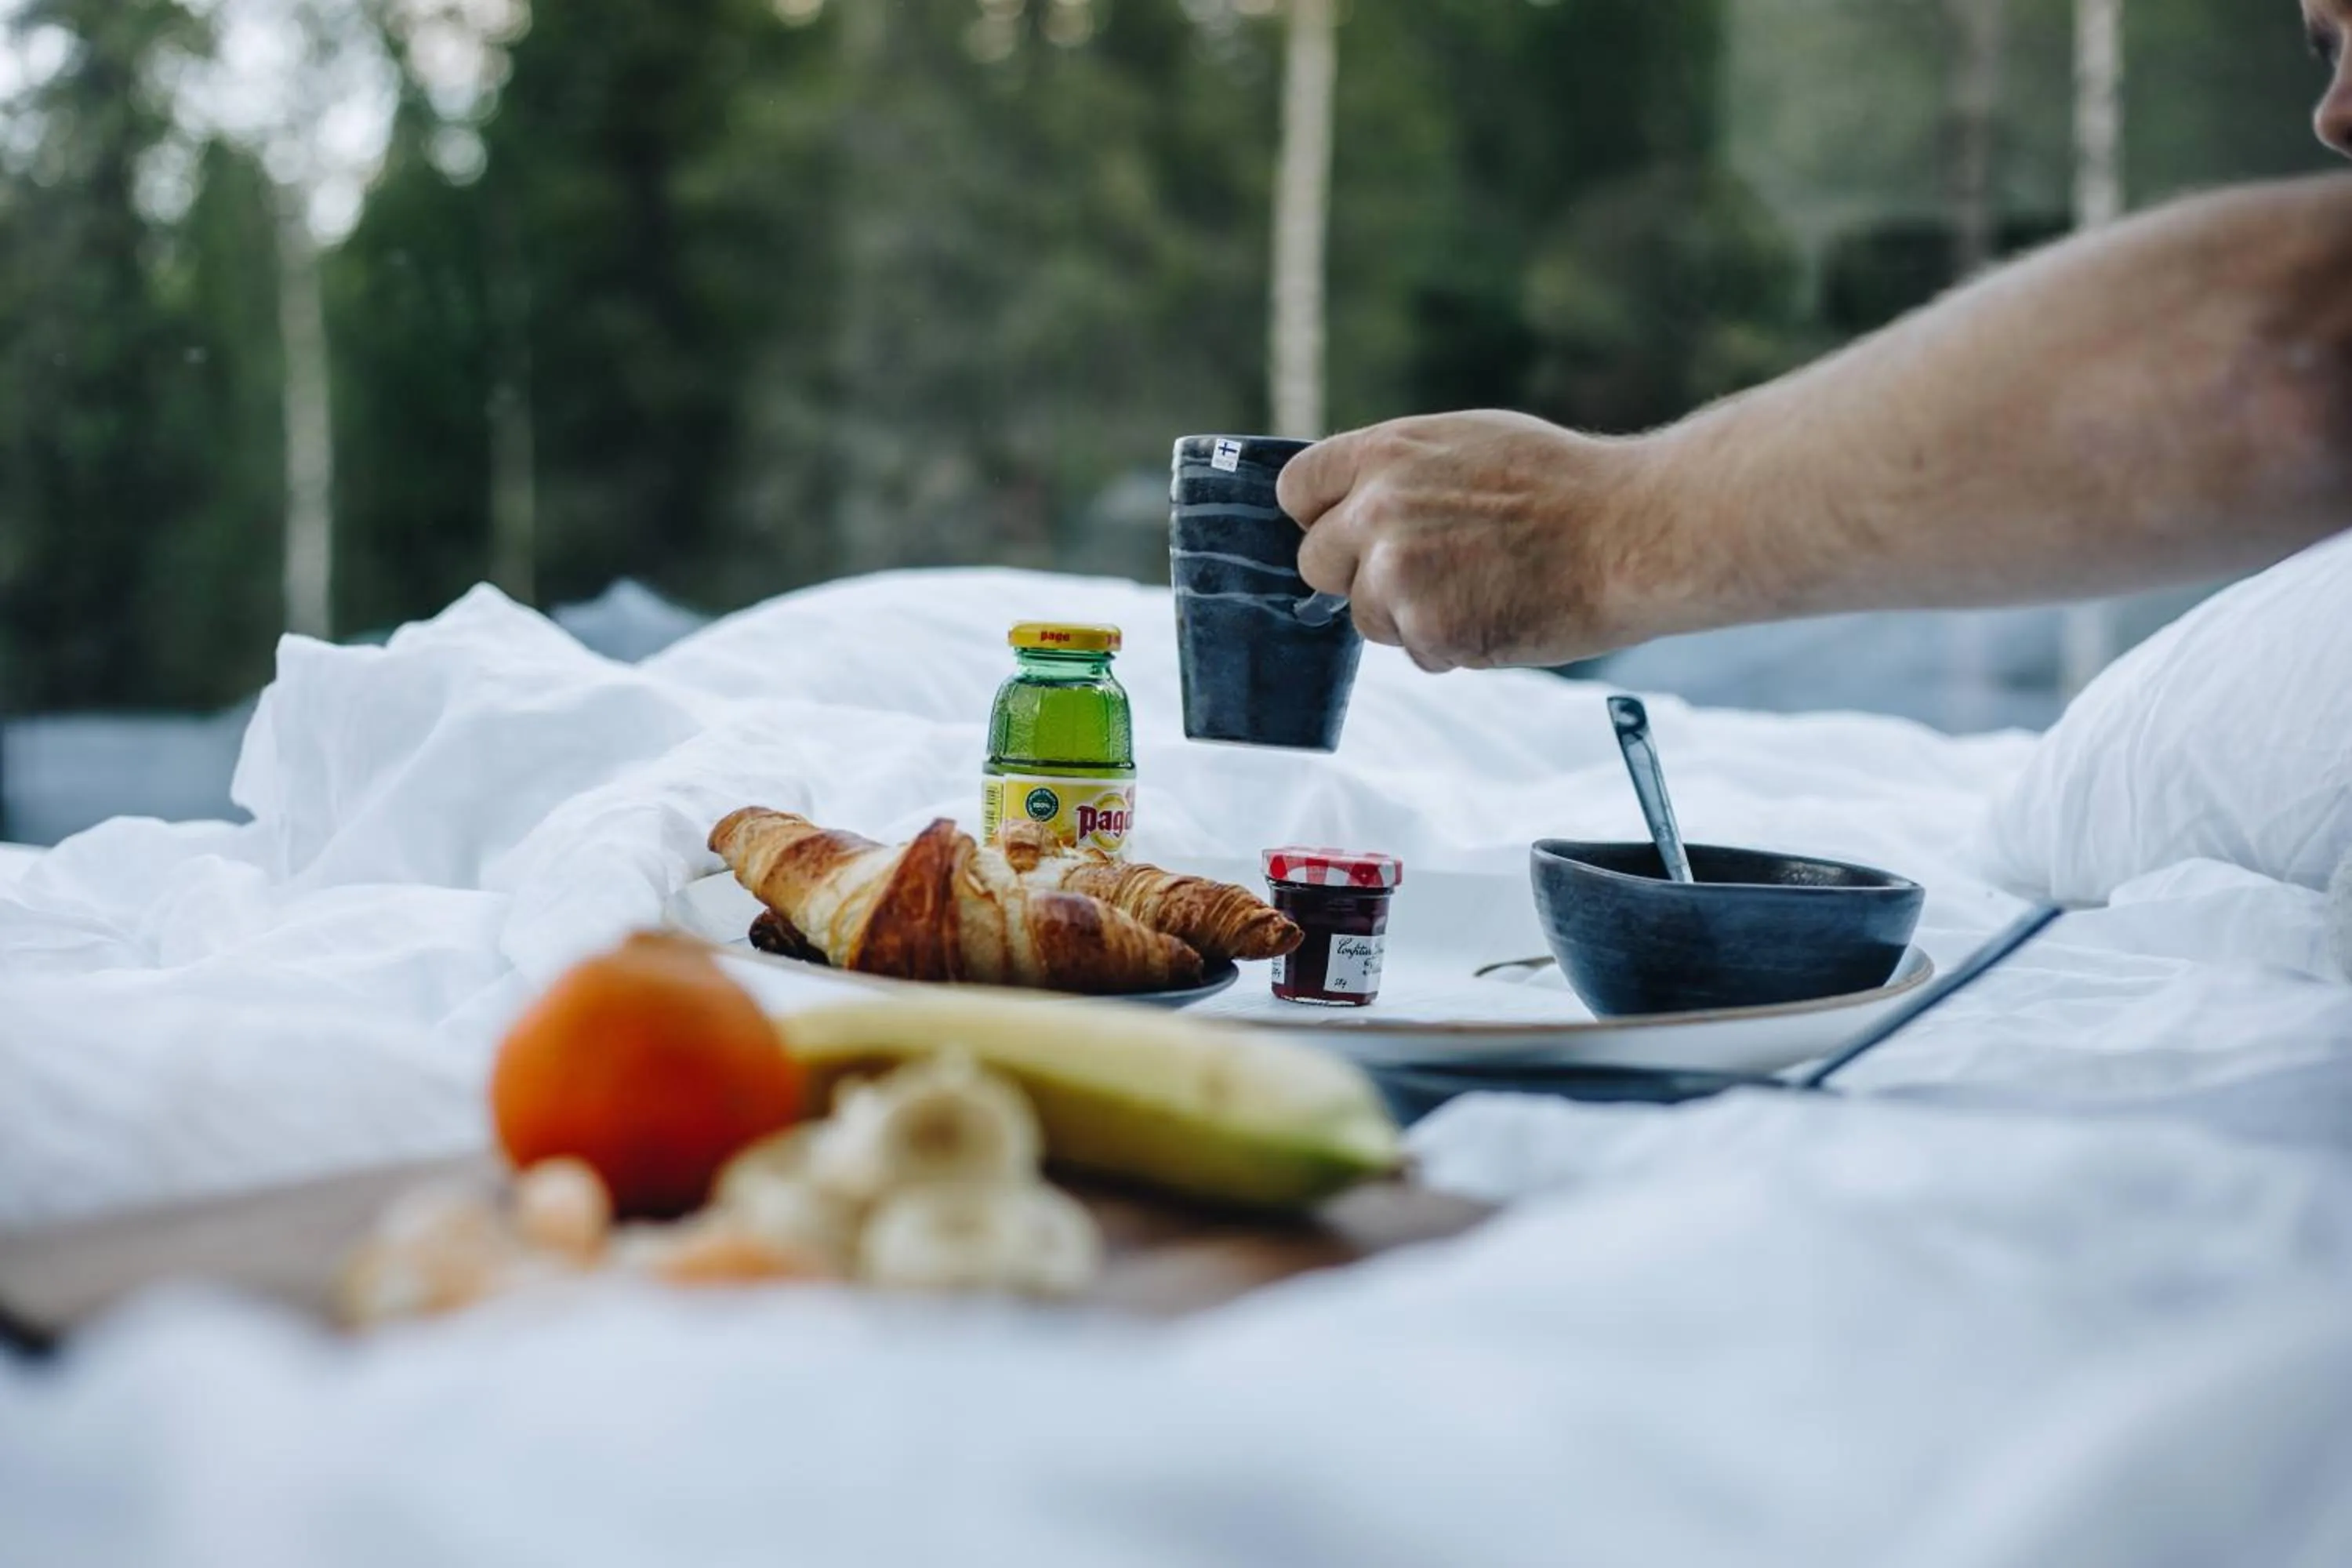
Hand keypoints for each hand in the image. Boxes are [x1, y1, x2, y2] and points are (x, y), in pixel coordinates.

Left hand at [1276, 410, 1672, 670]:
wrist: (1634, 532)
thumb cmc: (1566, 486)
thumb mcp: (1469, 443)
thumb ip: (1402, 472)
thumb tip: (1355, 503)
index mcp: (1387, 452)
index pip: (1298, 490)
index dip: (1321, 518)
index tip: (1347, 534)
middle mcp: (1378, 509)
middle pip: (1316, 563)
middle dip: (1359, 576)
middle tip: (1426, 574)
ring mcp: (1397, 573)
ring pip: (1366, 616)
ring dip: (1410, 617)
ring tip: (1483, 589)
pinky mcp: (1427, 630)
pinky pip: (1415, 653)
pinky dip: (1452, 646)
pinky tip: (1501, 614)